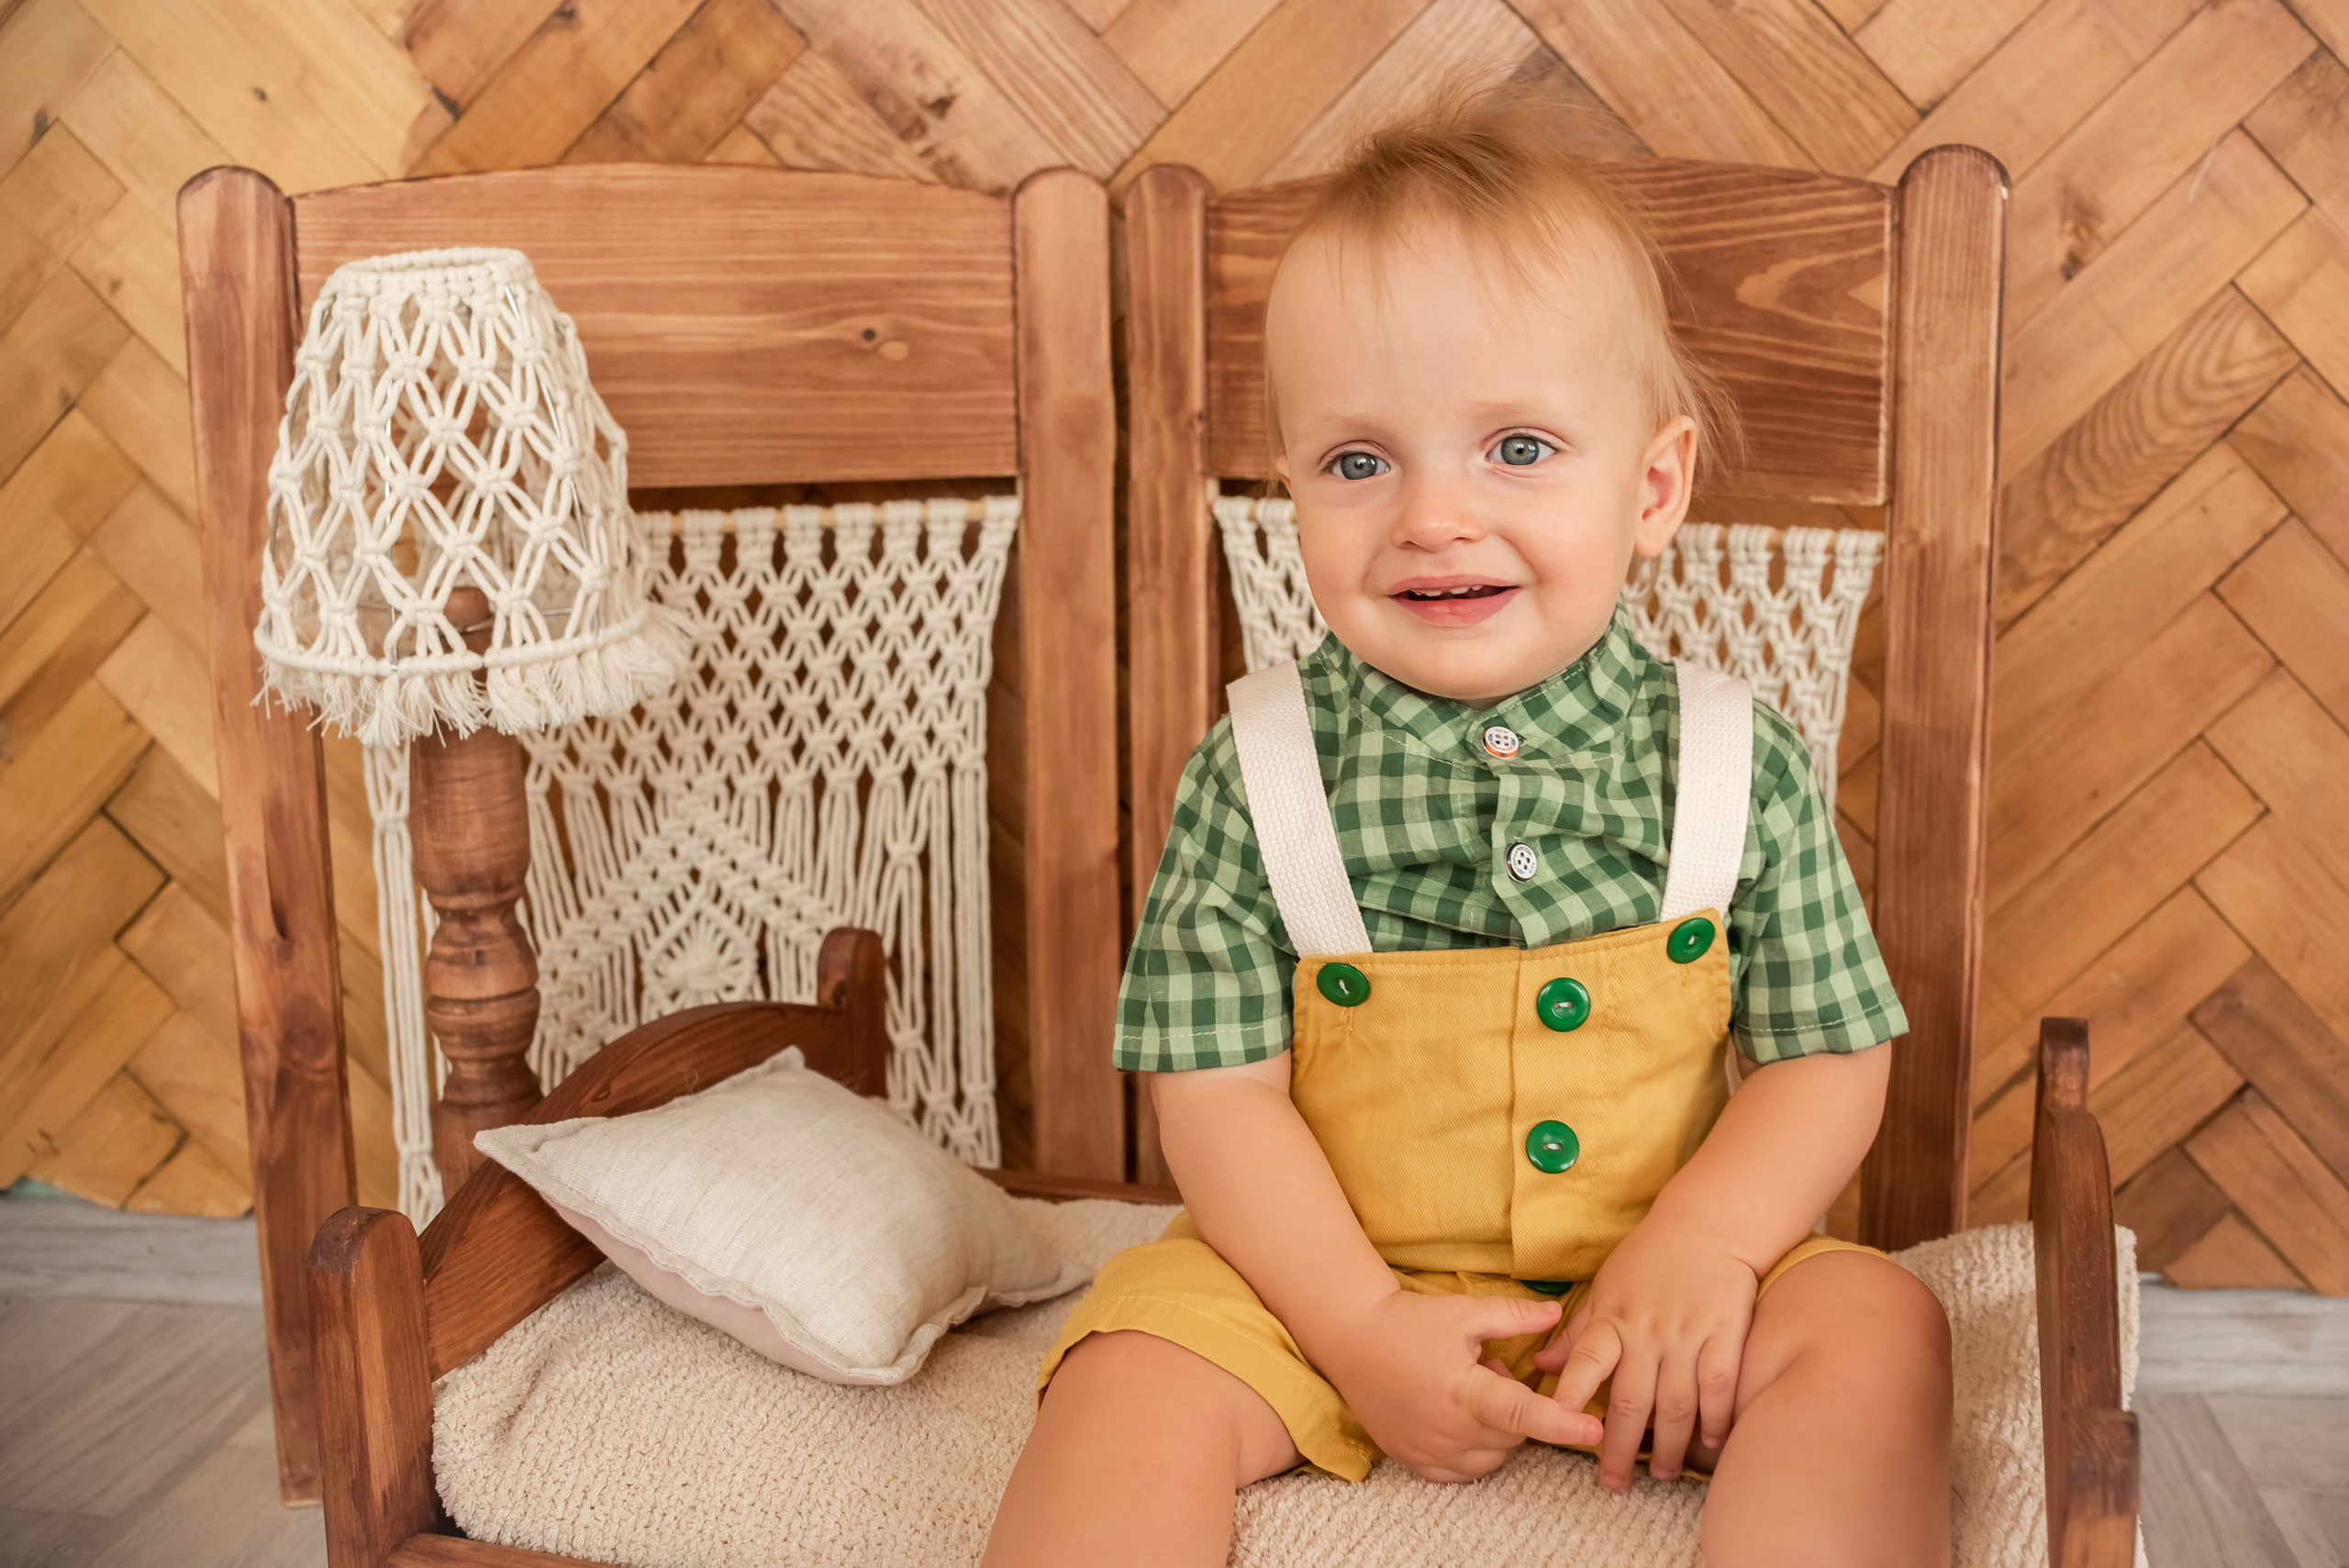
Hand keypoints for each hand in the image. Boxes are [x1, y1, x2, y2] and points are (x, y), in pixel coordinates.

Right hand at [1316, 1289, 1601, 1482]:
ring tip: (1471, 1392)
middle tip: (1493, 1373)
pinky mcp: (1413, 1460)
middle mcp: (1447, 1428)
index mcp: (1463, 1389)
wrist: (1352, 1338)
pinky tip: (1457, 1417)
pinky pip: (1462, 1471)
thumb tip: (1556, 1314)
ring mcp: (1428, 1449)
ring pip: (1491, 1457)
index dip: (1561, 1423)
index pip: (1523, 1413)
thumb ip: (1514, 1316)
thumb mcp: (1464, 1312)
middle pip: (1513, 1436)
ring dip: (1497, 1431)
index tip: (1593, 1430)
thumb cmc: (1409, 1321)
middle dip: (1518, 1409)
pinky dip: (1473, 1450)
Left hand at [1533, 1218, 1756, 1485]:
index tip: (1558, 1426)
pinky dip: (1716, 1418)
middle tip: (1612, 1482)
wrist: (1708, 1224)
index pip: (1586, 1361)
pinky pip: (1719, 1387)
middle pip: (1630, 1401)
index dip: (1572, 1394)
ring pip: (1675, 1404)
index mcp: (1613, 1319)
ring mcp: (1687, 1335)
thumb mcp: (1606, 1287)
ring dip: (1668, 1446)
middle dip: (1619, 1447)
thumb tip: (1543, 1365)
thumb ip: (1578, 1331)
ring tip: (1663, 1474)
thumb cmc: (1650, 1256)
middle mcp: (1647, 1332)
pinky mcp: (1725, 1335)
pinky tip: (1712, 1443)